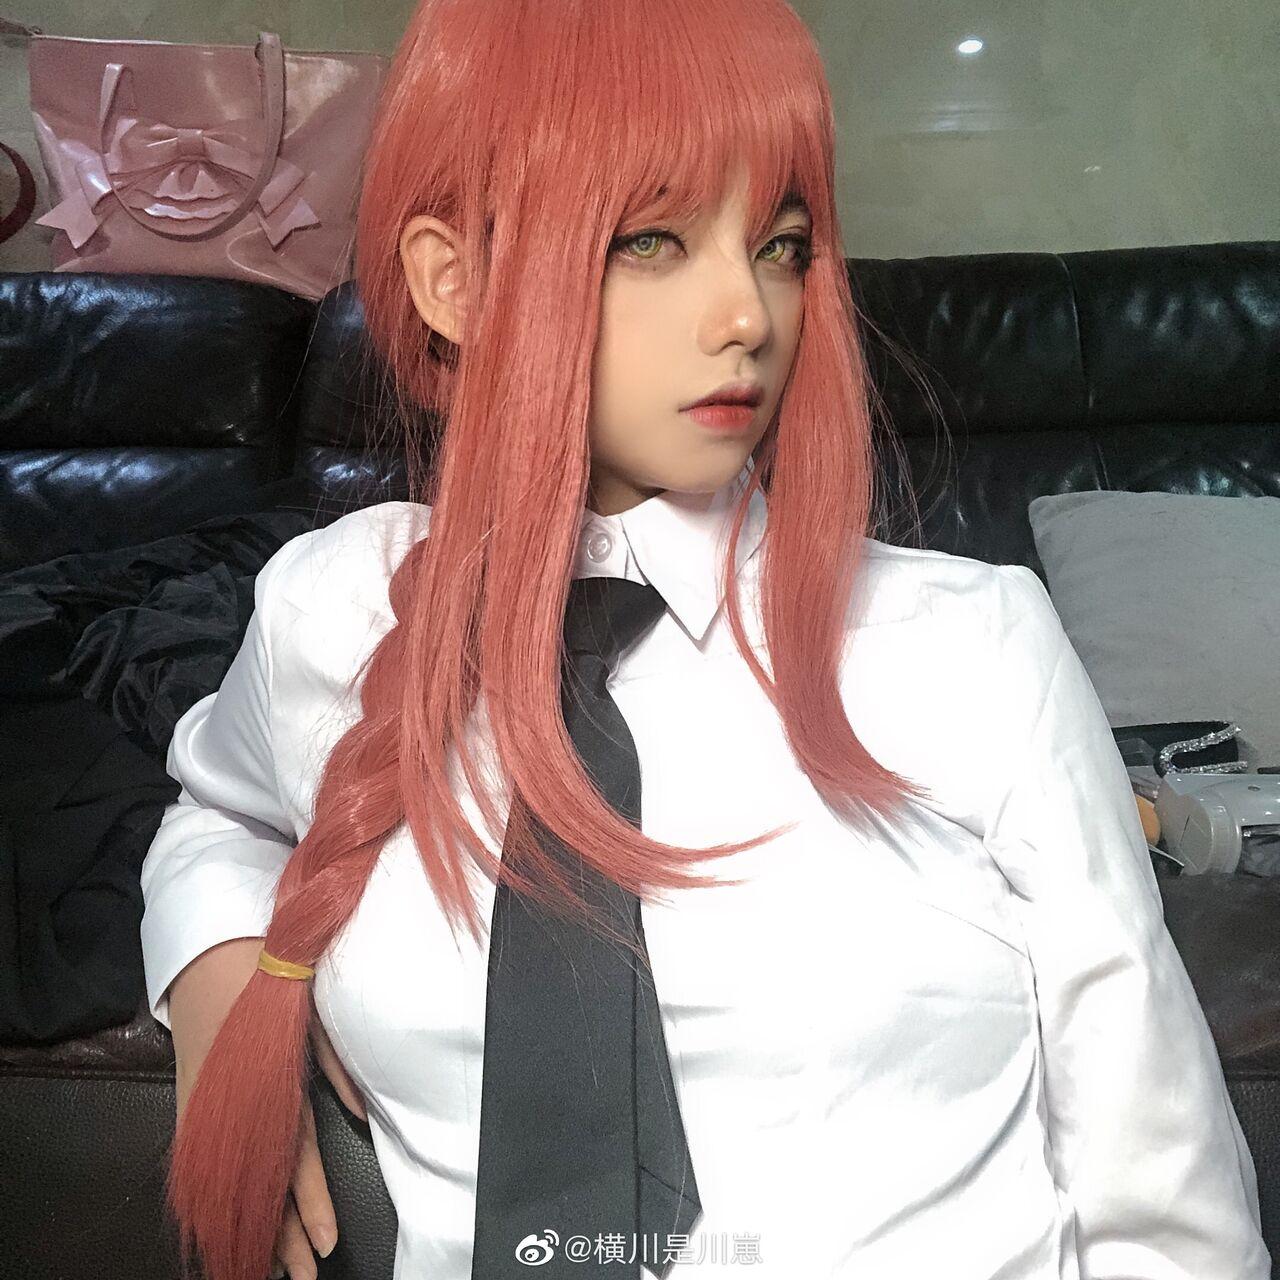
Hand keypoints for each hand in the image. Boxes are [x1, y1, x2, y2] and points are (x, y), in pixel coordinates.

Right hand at [168, 938, 367, 1279]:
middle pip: (267, 1183)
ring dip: (257, 1222)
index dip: (312, 1205)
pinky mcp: (189, 1105)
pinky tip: (228, 1225)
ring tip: (272, 1267)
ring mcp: (208, 1111)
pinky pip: (208, 1165)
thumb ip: (335, 1066)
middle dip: (285, 1233)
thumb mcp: (313, 1017)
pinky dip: (221, 1197)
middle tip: (303, 1275)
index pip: (298, 1161)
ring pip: (238, 1179)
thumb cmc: (270, 979)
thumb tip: (360, 1114)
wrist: (210, 953)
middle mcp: (240, 1109)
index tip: (326, 1243)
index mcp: (275, 1088)